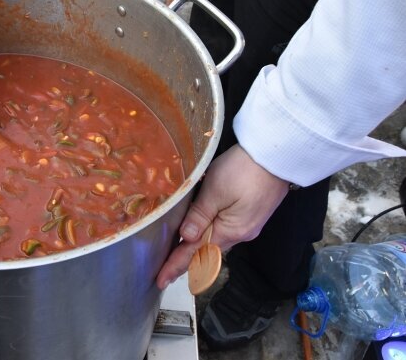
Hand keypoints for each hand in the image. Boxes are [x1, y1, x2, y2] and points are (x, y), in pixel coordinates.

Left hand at [156, 144, 289, 288]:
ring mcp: (248, 224)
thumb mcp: (215, 191)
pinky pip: (224, 229)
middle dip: (185, 260)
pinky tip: (199, 232)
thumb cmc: (243, 170)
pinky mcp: (251, 214)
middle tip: (164, 270)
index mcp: (231, 231)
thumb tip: (185, 238)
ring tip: (177, 255)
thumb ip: (199, 215)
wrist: (277, 156)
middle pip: (206, 250)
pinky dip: (209, 234)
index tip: (160, 280)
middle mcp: (241, 233)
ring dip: (196, 248)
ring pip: (216, 240)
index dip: (175, 265)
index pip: (196, 253)